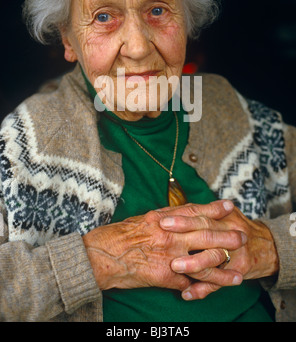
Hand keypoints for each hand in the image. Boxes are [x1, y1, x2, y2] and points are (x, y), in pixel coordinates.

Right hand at [82, 200, 244, 291]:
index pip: (193, 211)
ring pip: (202, 263)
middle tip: (243, 237)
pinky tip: (209, 292)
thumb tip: (181, 218)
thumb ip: (164, 219)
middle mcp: (168, 234)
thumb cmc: (119, 236)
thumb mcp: (143, 220)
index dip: (213, 209)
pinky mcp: (163, 275)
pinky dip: (198, 288)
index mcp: (162, 218)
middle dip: (226, 237)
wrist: (101, 255)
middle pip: (204, 235)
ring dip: (221, 270)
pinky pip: (186, 283)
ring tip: (238, 275)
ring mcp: (167, 255)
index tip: (230, 207)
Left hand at [159, 203, 278, 299]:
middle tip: (164, 240)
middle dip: (184, 237)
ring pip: (213, 258)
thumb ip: (204, 212)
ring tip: (174, 267)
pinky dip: (202, 289)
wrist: (268, 246)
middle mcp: (232, 232)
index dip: (182, 218)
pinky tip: (187, 294)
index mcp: (226, 217)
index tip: (163, 221)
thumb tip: (175, 212)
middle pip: (206, 233)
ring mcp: (236, 253)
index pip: (202, 215)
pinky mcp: (239, 271)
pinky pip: (219, 282)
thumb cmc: (237, 228)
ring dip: (193, 264)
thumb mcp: (226, 214)